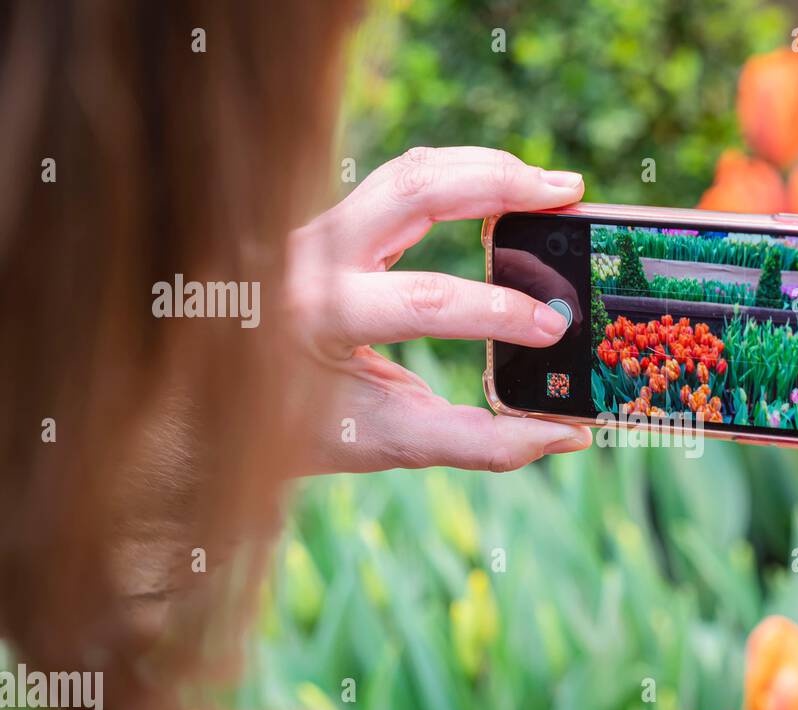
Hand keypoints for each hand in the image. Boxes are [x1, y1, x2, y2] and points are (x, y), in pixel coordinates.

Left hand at [286, 146, 591, 474]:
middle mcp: (309, 256)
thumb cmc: (304, 426)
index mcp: (316, 318)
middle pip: (411, 191)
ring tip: (550, 184)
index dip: (497, 311)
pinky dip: (459, 175)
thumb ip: (479, 442)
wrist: (219, 399)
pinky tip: (504, 186)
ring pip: (408, 171)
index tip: (554, 328)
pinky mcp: (334, 221)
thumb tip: (566, 433)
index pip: (421, 301)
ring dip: (484, 168)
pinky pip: (402, 181)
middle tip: (565, 193)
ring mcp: (317, 228)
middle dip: (496, 185)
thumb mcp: (391, 441)